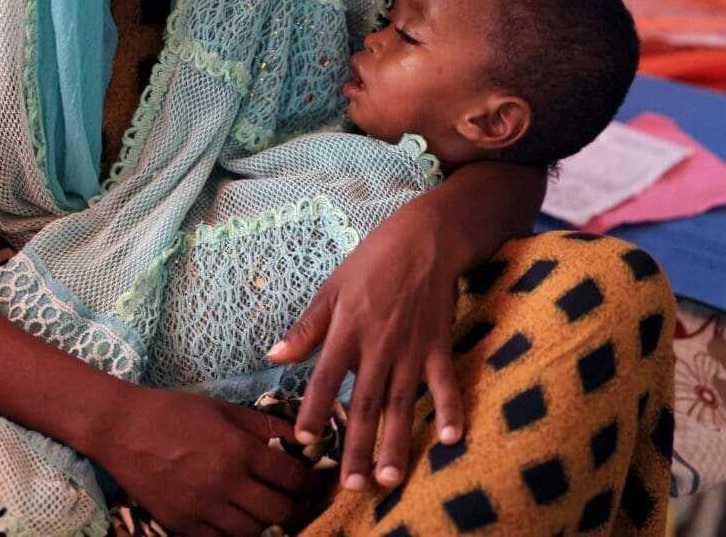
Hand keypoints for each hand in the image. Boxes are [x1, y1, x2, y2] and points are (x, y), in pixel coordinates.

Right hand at [92, 386, 315, 535]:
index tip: (312, 482)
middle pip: (279, 511)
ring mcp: (202, 507)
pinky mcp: (181, 524)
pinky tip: (241, 526)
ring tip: (273, 518)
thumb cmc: (174, 411)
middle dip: (296, 509)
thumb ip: (263, 424)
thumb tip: (300, 434)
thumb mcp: (223, 409)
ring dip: (269, 527)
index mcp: (239, 450)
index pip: (290, 475)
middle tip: (299, 505)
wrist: (122, 428)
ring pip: (253, 533)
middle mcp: (225, 482)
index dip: (308, 481)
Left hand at [267, 202, 464, 491]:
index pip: (325, 377)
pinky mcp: (438, 346)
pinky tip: (451, 439)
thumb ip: (307, 327)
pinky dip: (450, 409)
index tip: (304, 440)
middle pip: (364, 404)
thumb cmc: (373, 262)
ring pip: (401, 404)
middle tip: (352, 486)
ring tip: (391, 478)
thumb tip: (274, 355)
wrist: (424, 240)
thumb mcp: (331, 288)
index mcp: (347, 330)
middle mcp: (377, 346)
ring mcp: (410, 349)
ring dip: (396, 443)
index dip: (312, 409)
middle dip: (356, 447)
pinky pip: (445, 383)